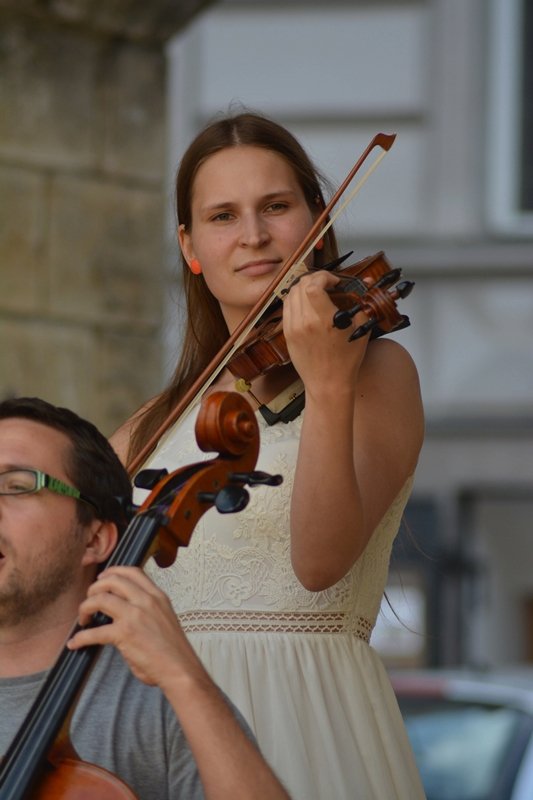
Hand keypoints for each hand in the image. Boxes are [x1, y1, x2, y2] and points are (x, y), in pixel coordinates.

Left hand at [67, 566, 196, 687]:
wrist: (180, 669)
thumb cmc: (173, 650)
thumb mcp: (164, 617)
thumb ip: (146, 609)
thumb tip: (122, 612)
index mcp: (157, 596)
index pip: (132, 571)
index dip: (112, 572)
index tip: (102, 579)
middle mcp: (146, 601)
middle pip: (112, 580)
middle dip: (95, 588)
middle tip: (89, 600)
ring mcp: (135, 615)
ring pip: (100, 598)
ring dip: (85, 607)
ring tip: (84, 618)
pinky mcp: (125, 634)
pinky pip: (94, 631)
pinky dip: (81, 638)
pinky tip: (75, 643)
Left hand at [282, 270, 368, 399]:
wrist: (328, 384)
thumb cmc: (346, 360)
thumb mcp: (361, 330)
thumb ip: (363, 304)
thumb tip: (369, 282)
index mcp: (325, 321)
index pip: (312, 286)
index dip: (323, 276)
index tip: (333, 281)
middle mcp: (305, 323)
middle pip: (300, 285)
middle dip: (315, 279)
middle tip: (326, 284)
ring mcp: (293, 328)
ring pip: (291, 294)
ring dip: (304, 287)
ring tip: (316, 292)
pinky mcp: (287, 333)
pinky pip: (286, 307)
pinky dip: (295, 299)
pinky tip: (307, 304)